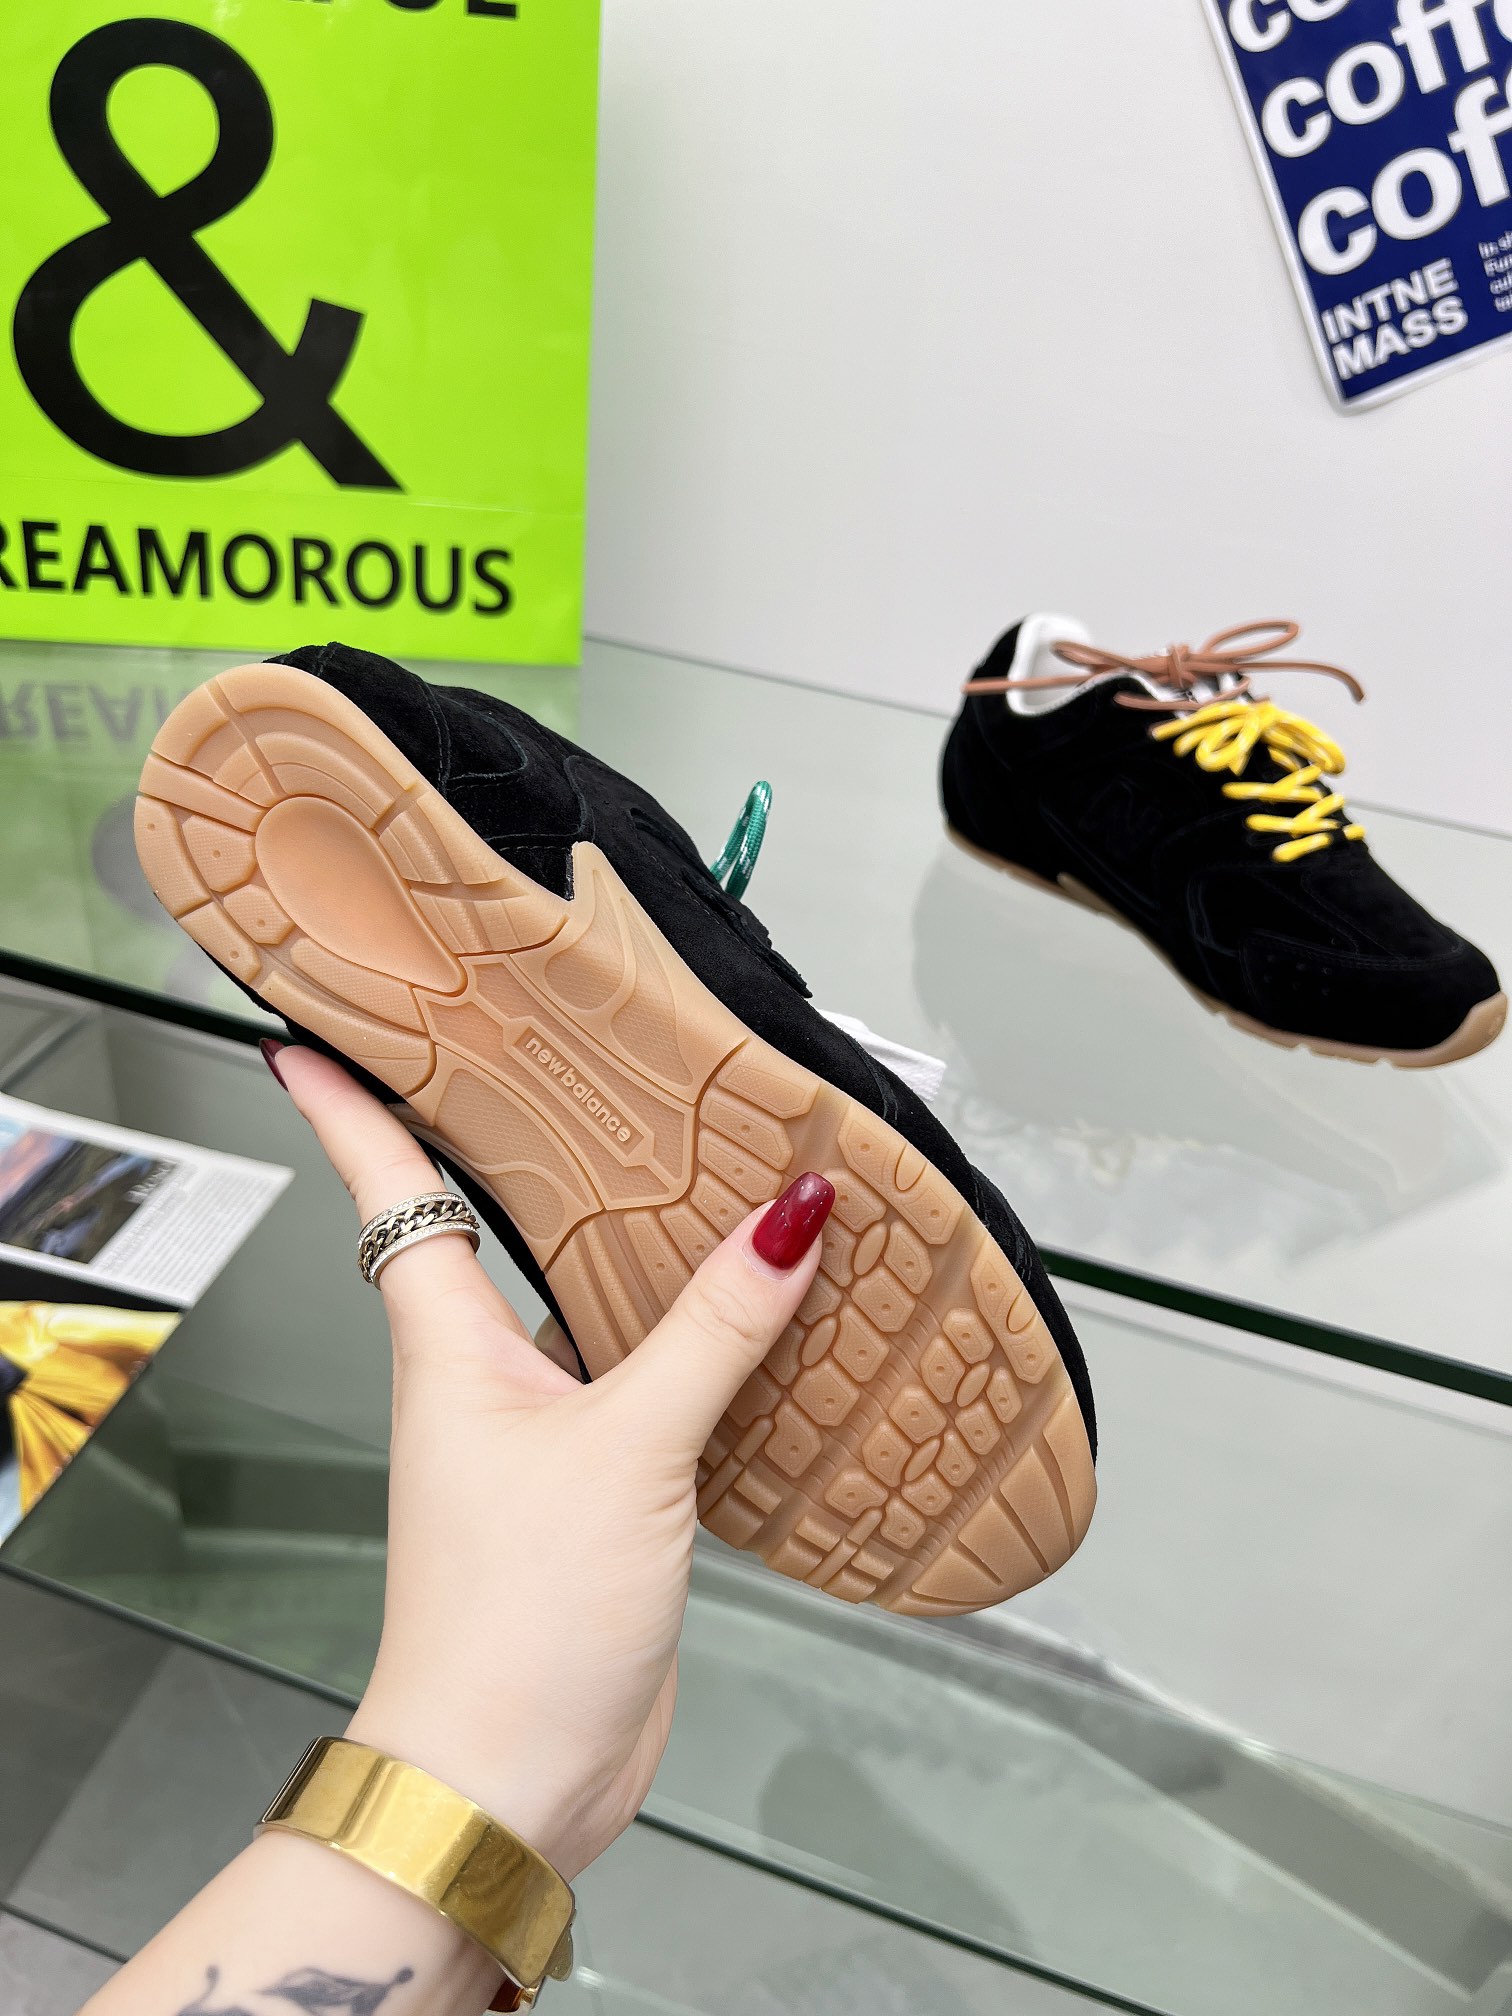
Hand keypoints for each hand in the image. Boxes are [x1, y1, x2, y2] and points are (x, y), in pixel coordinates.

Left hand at [265, 1041, 833, 1882]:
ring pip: (591, 1306)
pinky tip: (762, 1322)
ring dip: (641, 1250)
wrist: (512, 1777)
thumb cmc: (511, 1628)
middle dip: (522, 1147)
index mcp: (450, 1344)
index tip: (318, 1033)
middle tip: (560, 1061)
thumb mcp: (624, 1453)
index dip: (350, 1103)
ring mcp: (545, 1433)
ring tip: (703, 1172)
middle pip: (496, 1228)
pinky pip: (653, 1384)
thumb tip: (788, 1219)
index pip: (388, 1188)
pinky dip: (703, 1344)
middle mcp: (487, 1376)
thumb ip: (712, 1330)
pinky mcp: (602, 1489)